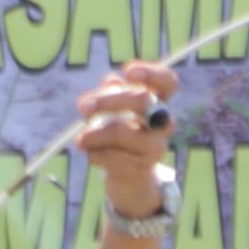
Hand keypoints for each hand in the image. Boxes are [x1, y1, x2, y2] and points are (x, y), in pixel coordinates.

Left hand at [75, 61, 179, 216]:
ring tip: (80, 140)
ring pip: (121, 131)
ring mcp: (155, 147)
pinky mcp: (141, 168)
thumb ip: (112, 94)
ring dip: (94, 134)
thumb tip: (110, 81)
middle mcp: (163, 123)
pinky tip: (91, 154)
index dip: (152, 73)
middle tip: (83, 106)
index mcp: (159, 103)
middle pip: (141, 100)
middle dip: (108, 100)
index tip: (128, 70)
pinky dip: (95, 154)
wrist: (129, 178)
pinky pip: (112, 157)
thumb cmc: (120, 136)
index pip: (168, 82)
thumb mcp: (115, 113)